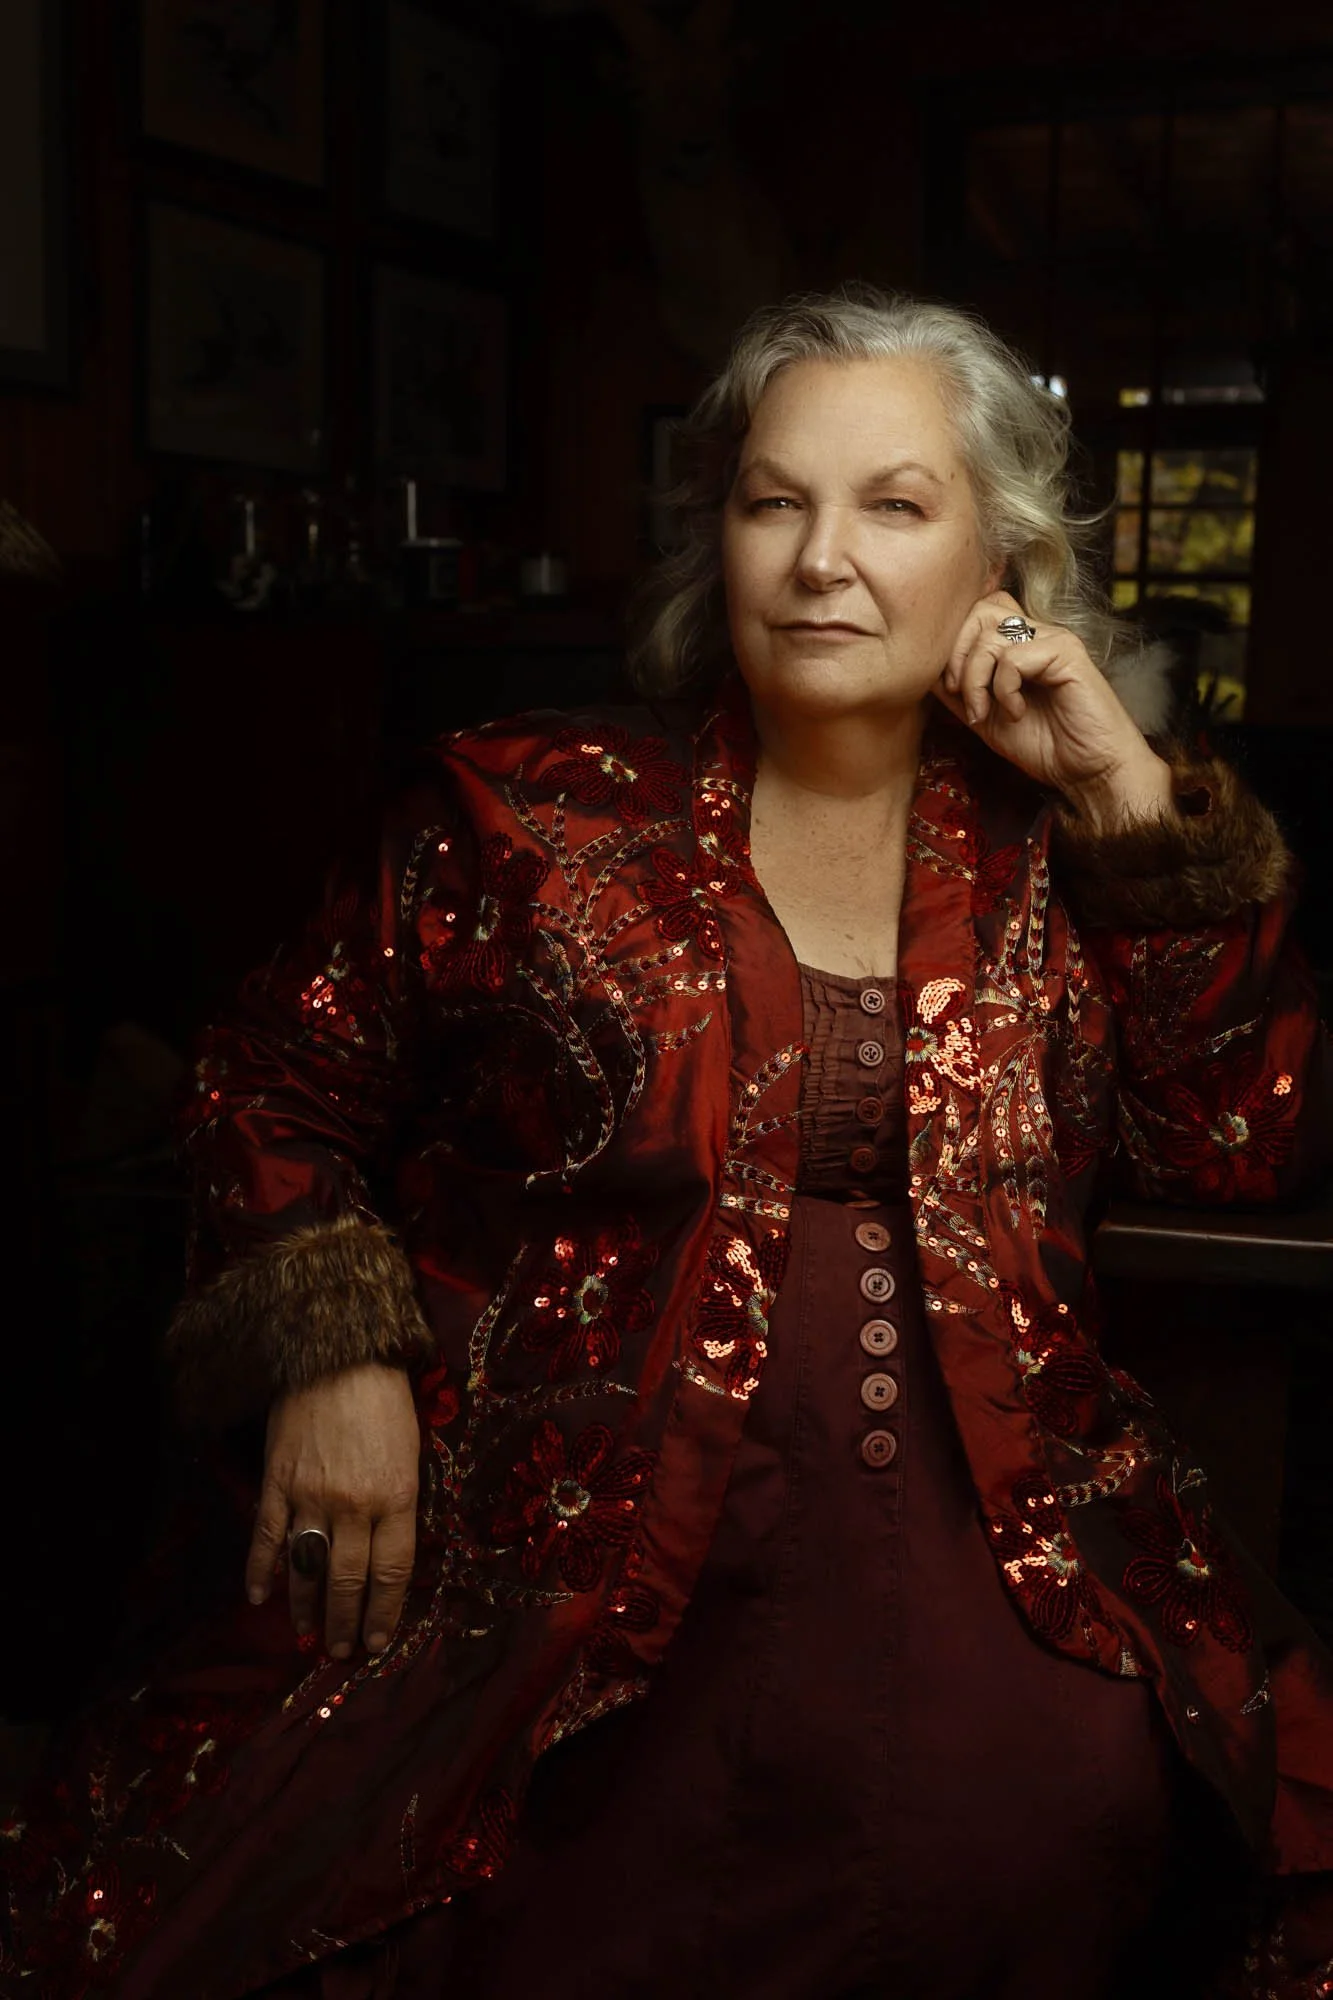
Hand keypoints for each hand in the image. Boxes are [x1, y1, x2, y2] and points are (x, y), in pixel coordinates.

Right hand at [245, 1362, 421, 1659]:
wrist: (339, 1353)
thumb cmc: (386, 1399)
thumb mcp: (411, 1452)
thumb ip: (400, 1502)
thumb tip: (387, 1549)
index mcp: (397, 1495)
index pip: (392, 1570)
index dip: (384, 1612)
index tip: (378, 1641)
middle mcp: (355, 1504)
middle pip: (349, 1579)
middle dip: (346, 1622)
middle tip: (341, 1652)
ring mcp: (311, 1495)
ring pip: (307, 1567)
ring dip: (307, 1607)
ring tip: (309, 1635)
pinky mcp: (277, 1481)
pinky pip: (266, 1537)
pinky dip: (260, 1571)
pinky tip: (259, 1597)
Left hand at [936, 590, 1174, 828]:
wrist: (1087, 772)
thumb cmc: (1044, 746)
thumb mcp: (985, 717)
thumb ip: (959, 690)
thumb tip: (925, 668)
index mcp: (1018, 644)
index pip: (974, 614)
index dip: (952, 646)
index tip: (952, 690)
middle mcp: (1036, 634)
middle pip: (978, 610)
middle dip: (955, 654)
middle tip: (961, 695)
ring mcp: (1052, 639)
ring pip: (989, 633)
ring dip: (975, 678)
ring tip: (987, 711)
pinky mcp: (1066, 652)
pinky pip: (1012, 656)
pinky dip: (1003, 689)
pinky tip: (1017, 712)